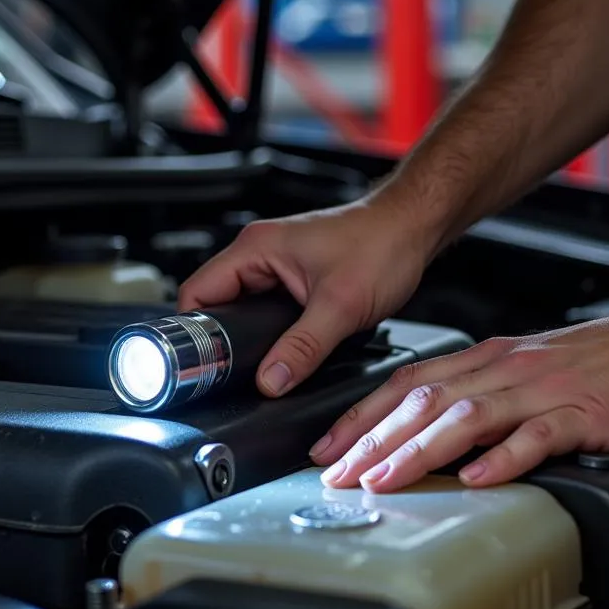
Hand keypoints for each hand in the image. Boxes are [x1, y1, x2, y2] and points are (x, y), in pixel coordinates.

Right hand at [177, 198, 432, 396]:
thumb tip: (270, 380)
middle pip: (217, 304)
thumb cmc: (382, 244)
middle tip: (234, 371)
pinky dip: (271, 331)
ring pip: (243, 309)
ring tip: (262, 360)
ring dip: (250, 335)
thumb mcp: (341, 306)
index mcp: (255, 248)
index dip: (193, 332)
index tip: (201, 363)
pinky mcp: (294, 277)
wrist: (414, 228)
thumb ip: (303, 348)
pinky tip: (285, 348)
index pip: (196, 292)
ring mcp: (276, 265)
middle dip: (223, 339)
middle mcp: (259, 253)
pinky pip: (266, 309)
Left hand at [309, 291, 608, 490]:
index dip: (361, 415)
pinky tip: (478, 480)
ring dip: (418, 450)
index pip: (408, 383)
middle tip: (334, 473)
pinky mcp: (585, 411)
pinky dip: (505, 457)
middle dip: (371, 439)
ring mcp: (543, 389)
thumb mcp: (530, 372)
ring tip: (382, 480)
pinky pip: (538, 435)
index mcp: (489, 359)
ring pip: (466, 417)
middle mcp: (505, 369)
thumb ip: (486, 401)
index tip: (327, 448)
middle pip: (423, 401)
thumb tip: (441, 440)